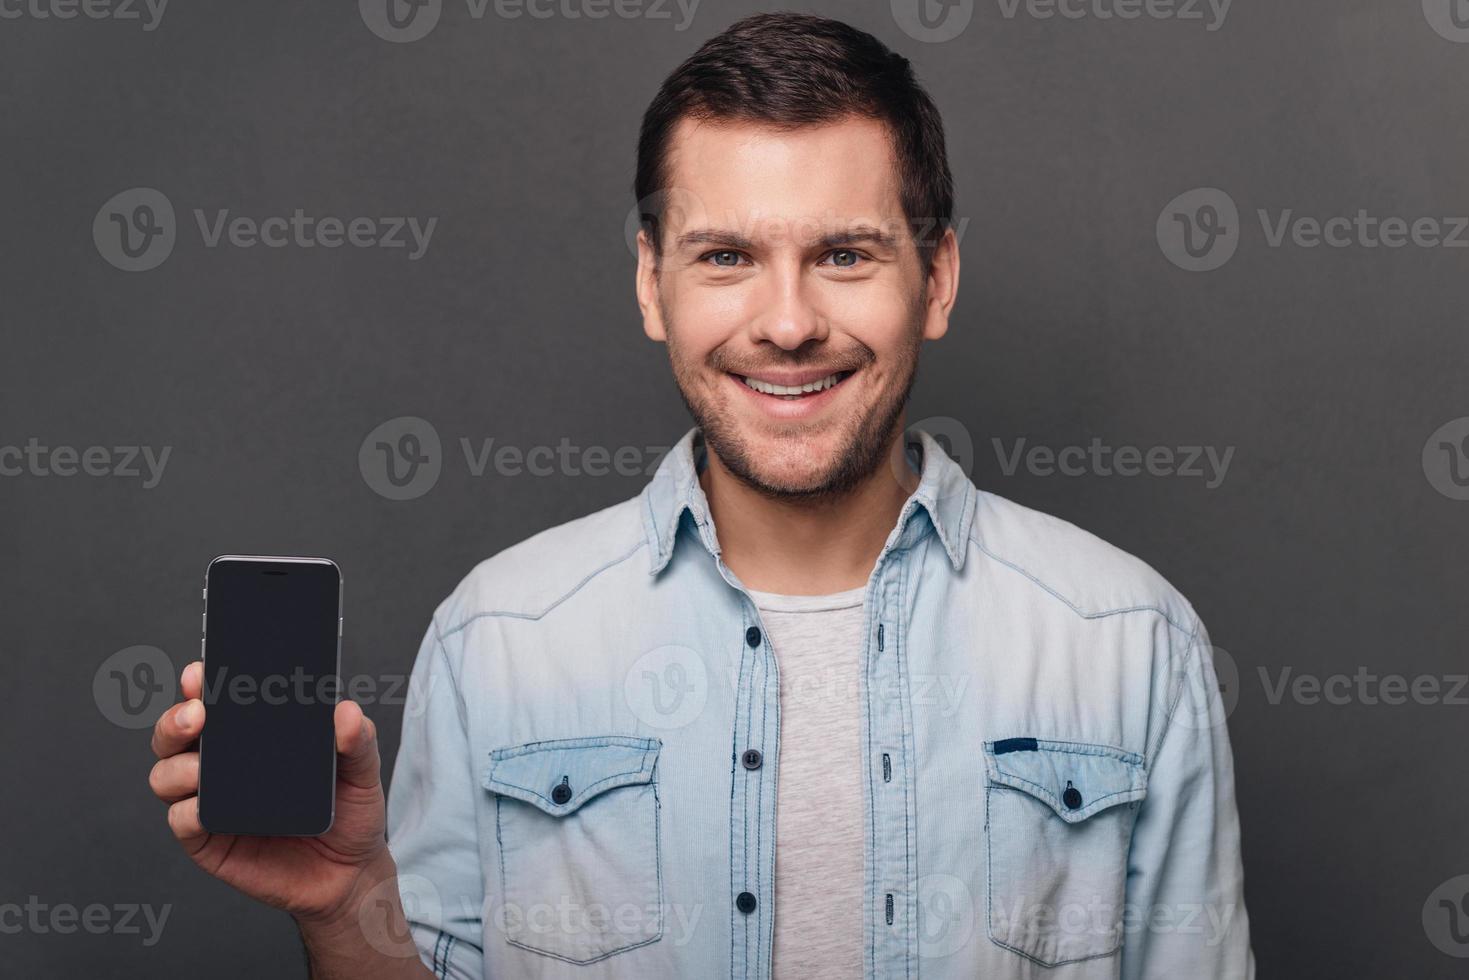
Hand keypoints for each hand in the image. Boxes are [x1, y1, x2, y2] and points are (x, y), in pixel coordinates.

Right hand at [149, 661, 391, 924]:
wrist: (348, 873)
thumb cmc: (349, 813)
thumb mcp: (362, 772)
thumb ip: (357, 741)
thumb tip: (346, 712)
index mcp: (251, 736)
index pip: (214, 701)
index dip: (199, 684)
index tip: (201, 673)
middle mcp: (222, 764)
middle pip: (175, 733)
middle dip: (175, 719)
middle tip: (198, 715)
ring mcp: (210, 801)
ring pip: (166, 775)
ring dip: (176, 766)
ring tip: (203, 767)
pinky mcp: (208, 841)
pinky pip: (181, 821)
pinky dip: (187, 812)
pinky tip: (204, 807)